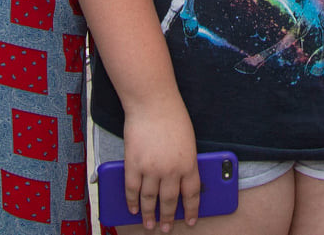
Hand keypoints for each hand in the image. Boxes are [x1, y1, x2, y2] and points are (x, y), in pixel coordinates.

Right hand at [121, 97, 200, 231]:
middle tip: (164, 228)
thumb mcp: (188, 141)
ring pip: (149, 199)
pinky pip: (132, 189)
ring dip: (148, 214)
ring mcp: (151, 168)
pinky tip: (132, 209)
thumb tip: (178, 181)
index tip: (189, 221)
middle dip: (167, 217)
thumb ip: (184, 161)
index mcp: (189, 163)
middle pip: (169, 201)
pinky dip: (131, 201)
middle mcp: (171, 170)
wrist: (152, 102)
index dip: (190, 210)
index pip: (191, 194)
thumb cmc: (172, 116)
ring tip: (149, 224)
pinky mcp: (134, 164)